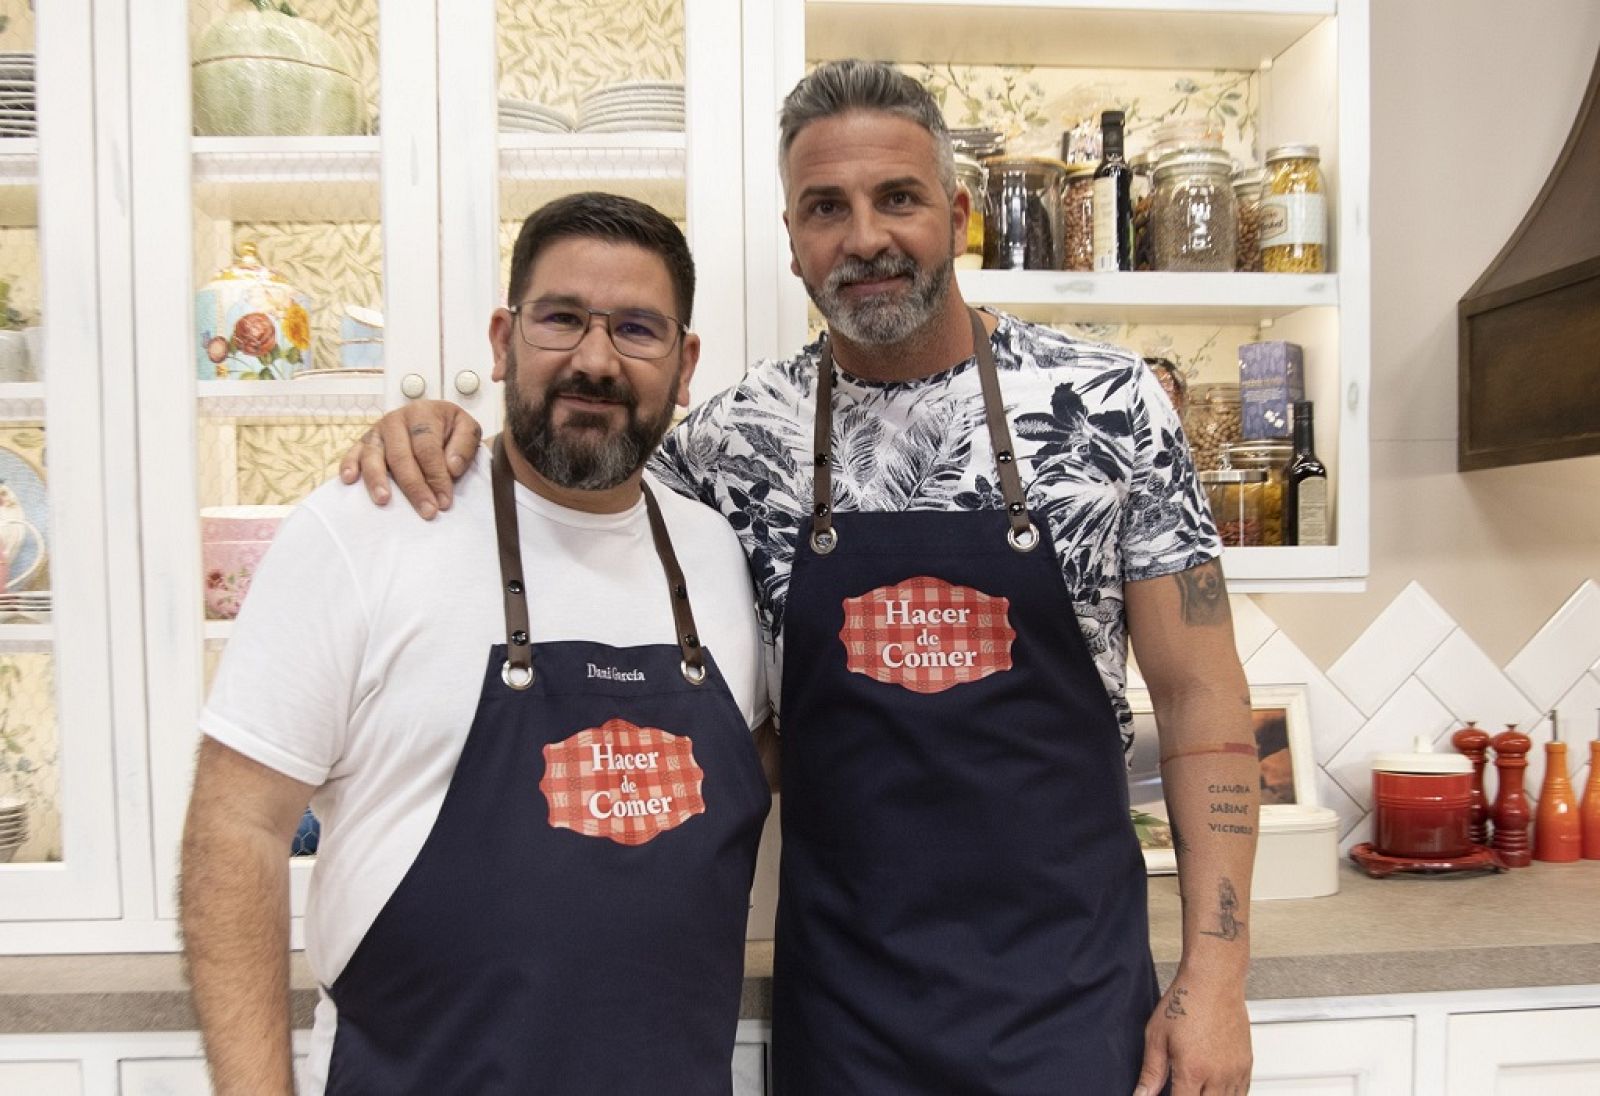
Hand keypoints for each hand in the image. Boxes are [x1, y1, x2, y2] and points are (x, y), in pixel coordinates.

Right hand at [338, 400, 482, 518]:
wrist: (431, 419)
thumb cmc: (449, 429)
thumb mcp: (468, 429)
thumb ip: (464, 446)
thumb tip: (452, 468)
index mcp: (423, 413)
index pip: (428, 448)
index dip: (436, 476)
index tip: (445, 500)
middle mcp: (396, 420)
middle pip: (401, 456)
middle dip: (414, 486)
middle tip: (427, 510)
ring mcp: (377, 431)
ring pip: (373, 456)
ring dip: (377, 479)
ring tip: (384, 500)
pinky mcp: (364, 442)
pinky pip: (352, 453)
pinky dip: (349, 465)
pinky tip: (349, 480)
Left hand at [1133, 977, 1251, 1094]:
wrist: (1214, 981)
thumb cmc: (1186, 1001)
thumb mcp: (1157, 1036)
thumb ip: (1151, 1071)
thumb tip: (1141, 1094)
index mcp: (1192, 1071)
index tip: (1168, 1094)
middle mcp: (1217, 1075)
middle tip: (1183, 1088)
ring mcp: (1235, 1071)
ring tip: (1197, 1088)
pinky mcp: (1246, 1064)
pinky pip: (1242, 1093)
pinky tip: (1216, 1090)